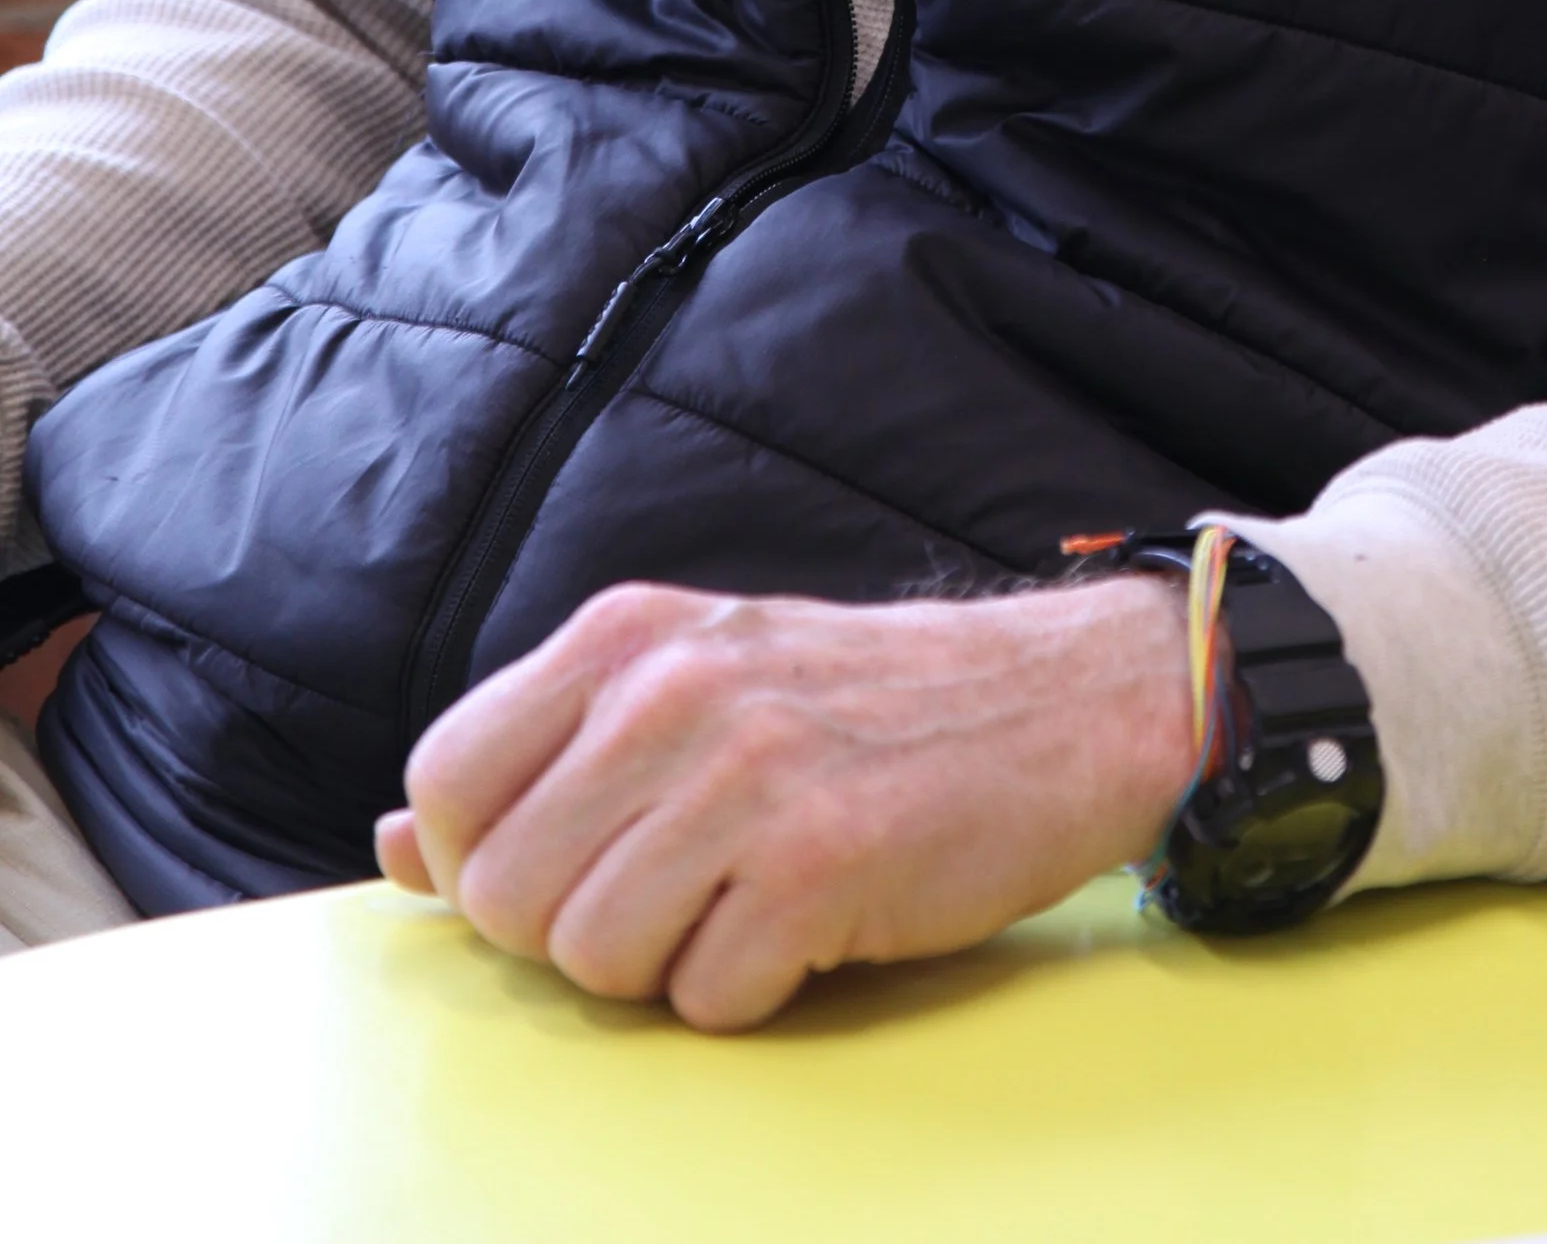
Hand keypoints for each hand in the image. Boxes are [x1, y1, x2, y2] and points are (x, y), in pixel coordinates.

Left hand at [374, 574, 1197, 1028]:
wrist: (1063, 701)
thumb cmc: (864, 706)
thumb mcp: (691, 683)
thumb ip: (543, 756)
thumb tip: (394, 847)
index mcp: (626, 635)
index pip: (445, 779)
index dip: (480, 861)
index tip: (564, 866)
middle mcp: (671, 691)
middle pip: (504, 893)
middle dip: (573, 930)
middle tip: (676, 893)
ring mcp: (745, 775)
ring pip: (591, 960)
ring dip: (664, 966)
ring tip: (746, 899)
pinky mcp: (820, 866)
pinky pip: (704, 1001)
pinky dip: (752, 991)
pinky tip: (811, 923)